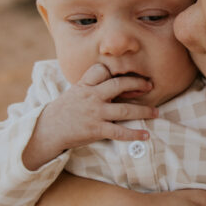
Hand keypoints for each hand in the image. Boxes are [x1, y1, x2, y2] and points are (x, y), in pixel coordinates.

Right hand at [23, 63, 158, 169]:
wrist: (48, 130)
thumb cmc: (65, 110)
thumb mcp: (75, 92)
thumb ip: (92, 85)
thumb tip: (113, 82)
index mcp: (85, 85)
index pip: (102, 70)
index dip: (115, 71)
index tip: (129, 74)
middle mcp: (92, 96)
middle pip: (118, 85)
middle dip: (137, 84)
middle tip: (150, 86)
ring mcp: (95, 113)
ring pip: (125, 109)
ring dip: (144, 111)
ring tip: (156, 112)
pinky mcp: (96, 129)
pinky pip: (119, 131)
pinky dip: (134, 134)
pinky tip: (146, 135)